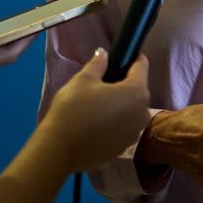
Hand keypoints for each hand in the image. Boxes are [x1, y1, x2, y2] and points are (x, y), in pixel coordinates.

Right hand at [39, 50, 152, 172]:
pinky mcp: (125, 147)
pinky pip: (124, 128)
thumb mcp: (83, 80)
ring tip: (100, 104)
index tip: (124, 56)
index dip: (133, 58)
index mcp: (136, 92)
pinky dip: (116, 122)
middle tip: (104, 83)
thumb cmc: (73, 109)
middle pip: (138, 90)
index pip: (141, 67)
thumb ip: (98, 64)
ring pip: (132, 110)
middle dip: (124, 84)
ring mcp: (135, 132)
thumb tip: (104, 53)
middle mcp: (143, 112)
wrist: (59, 148)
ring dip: (122, 105)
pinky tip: (99, 123)